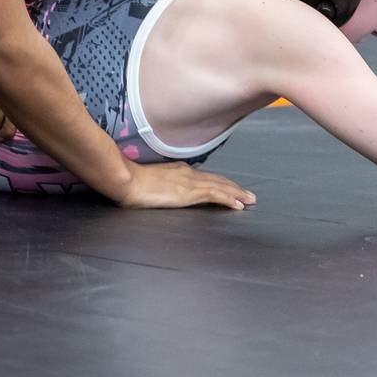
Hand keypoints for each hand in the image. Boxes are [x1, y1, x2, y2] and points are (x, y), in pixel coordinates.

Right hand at [116, 161, 256, 210]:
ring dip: (237, 193)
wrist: (126, 180)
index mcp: (178, 171)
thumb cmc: (130, 182)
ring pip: (221, 187)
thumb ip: (159, 184)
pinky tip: (238, 205)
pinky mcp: (190, 192)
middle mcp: (187, 173)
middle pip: (217, 180)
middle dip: (234, 187)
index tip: (230, 188)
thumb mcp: (148, 182)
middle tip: (249, 195)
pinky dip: (229, 199)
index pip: (204, 177)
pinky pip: (216, 195)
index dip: (220, 183)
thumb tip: (160, 190)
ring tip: (250, 200)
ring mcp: (190, 182)